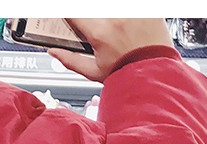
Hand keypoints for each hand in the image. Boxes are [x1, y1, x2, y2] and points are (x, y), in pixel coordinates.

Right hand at [48, 19, 173, 82]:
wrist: (154, 71)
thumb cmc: (124, 74)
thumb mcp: (93, 71)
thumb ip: (70, 60)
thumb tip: (52, 52)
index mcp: (99, 33)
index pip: (75, 14)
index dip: (68, 14)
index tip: (67, 16)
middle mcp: (115, 17)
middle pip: (93, 9)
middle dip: (91, 18)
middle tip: (97, 30)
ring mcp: (132, 10)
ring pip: (110, 8)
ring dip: (109, 19)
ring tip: (113, 32)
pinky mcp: (147, 8)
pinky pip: (132, 6)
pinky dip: (126, 16)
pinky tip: (125, 26)